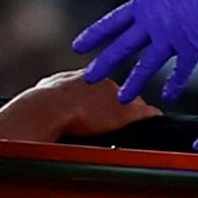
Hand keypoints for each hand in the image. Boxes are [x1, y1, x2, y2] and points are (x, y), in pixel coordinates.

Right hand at [0, 69, 160, 142]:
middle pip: (122, 91)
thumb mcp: (45, 87)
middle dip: (124, 101)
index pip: (102, 83)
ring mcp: (117, 96)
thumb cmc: (40, 103)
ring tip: (142, 119)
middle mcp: (104, 81)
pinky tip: (157, 122)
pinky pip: (147, 113)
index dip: (104, 95)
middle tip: (120, 114)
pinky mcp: (126, 112)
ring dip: (137, 110)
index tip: (104, 103)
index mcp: (85, 75)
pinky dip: (152, 117)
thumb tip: (42, 93)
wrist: (47, 108)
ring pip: (135, 101)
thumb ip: (52, 87)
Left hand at [72, 0, 197, 103]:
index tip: (77, 47)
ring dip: (135, 82)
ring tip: (122, 98)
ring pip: (148, 64)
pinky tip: (169, 96)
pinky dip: (176, 83)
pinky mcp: (193, 44)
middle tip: (89, 78)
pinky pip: (182, 69)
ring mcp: (173, 36)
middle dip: (104, 63)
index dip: (94, 35)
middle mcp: (154, 23)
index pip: (113, 22)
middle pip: (124, 47)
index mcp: (145, 4)